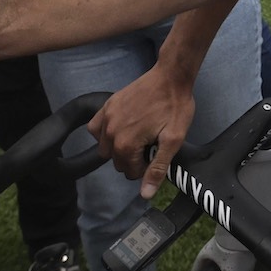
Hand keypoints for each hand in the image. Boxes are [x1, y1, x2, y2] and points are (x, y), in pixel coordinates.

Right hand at [88, 65, 195, 200]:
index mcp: (126, 144)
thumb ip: (157, 168)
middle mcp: (110, 132)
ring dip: (118, 149)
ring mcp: (106, 117)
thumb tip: (145, 194)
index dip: (145, 168)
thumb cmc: (175, 107)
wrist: (171, 76)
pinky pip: (95, 128)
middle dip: (132, 159)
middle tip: (149, 146)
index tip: (156, 155)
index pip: (129, 172)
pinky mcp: (107, 105)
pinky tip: (121, 129)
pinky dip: (104, 134)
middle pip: (116, 161)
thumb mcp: (173, 140)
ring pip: (104, 148)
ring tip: (137, 138)